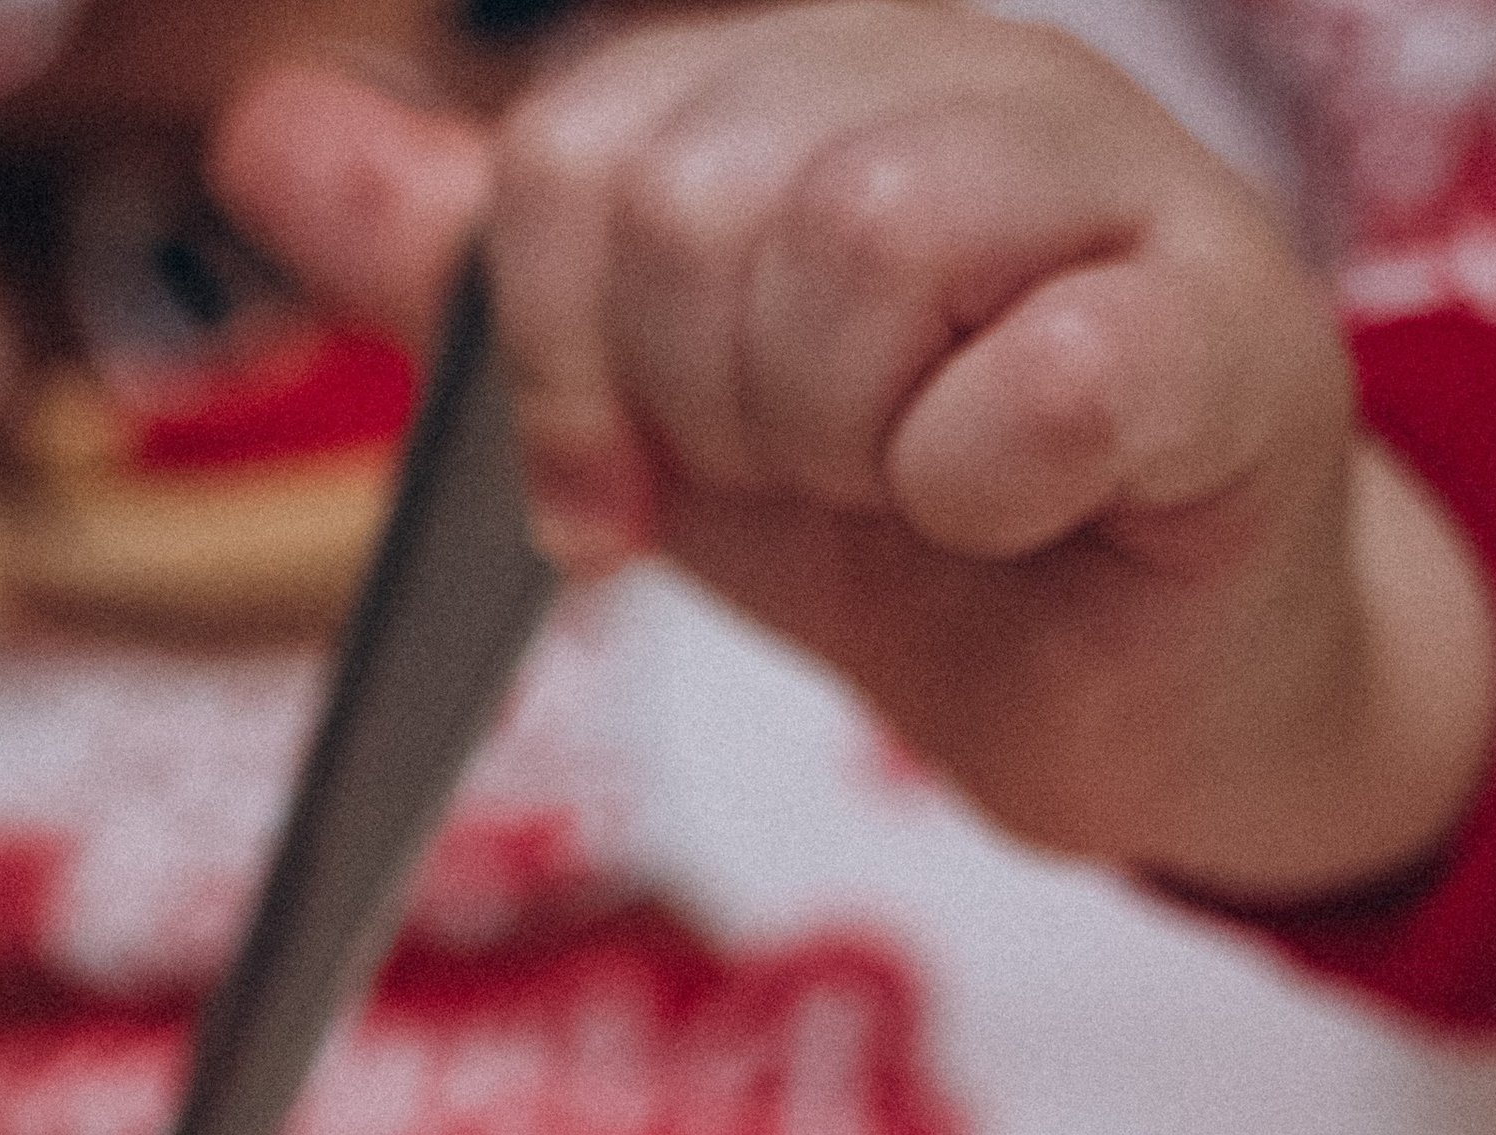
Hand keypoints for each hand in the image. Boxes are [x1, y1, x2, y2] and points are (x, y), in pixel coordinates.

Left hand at [214, 9, 1495, 900]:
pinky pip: (1036, 382)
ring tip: (921, 486)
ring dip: (851, 450)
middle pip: (697, 199)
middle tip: (816, 482)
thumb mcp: (644, 416)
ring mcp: (1113, 180)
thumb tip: (269, 138)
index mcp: (807, 84)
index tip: (623, 486)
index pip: (572, 153)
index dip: (561, 366)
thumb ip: (468, 277)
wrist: (1123, 691)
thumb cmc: (918, 542)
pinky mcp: (1227, 331)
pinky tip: (1020, 503)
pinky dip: (986, 484)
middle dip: (714, 417)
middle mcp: (959, 82)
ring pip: (859, 248)